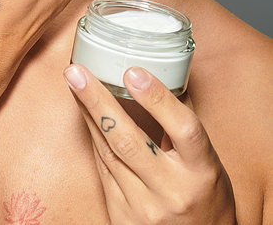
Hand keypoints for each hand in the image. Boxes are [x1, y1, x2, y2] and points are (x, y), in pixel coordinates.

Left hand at [64, 64, 236, 224]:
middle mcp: (173, 190)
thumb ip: (181, 124)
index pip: (182, 129)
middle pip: (129, 140)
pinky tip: (85, 113)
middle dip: (98, 102)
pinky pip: (102, 169)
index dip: (157, 99)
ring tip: (74, 82)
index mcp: (201, 170)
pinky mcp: (123, 218)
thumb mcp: (207, 160)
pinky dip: (93, 137)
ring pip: (108, 152)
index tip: (132, 72)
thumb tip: (154, 77)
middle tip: (76, 72)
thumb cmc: (205, 194)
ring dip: (87, 114)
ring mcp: (145, 207)